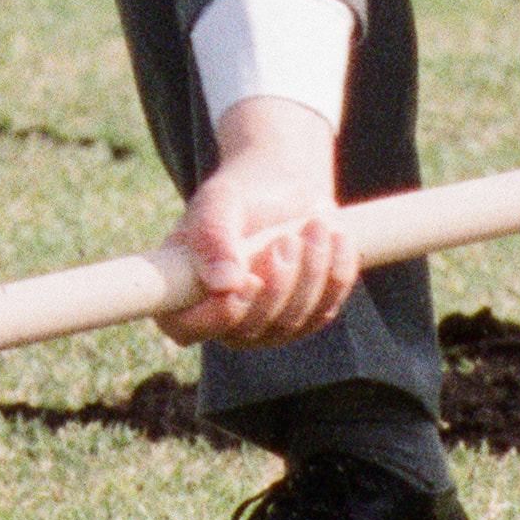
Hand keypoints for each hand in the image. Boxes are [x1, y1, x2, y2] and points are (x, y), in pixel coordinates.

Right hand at [154, 96, 359, 347]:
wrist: (281, 191)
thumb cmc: (238, 199)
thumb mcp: (219, 205)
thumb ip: (213, 238)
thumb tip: (224, 285)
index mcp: (183, 298)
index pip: (189, 329)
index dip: (220, 316)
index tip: (250, 280)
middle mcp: (222, 323)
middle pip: (251, 328)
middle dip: (278, 283)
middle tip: (288, 239)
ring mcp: (266, 328)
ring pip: (293, 320)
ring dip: (311, 271)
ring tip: (315, 226)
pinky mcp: (305, 320)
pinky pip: (325, 309)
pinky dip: (335, 273)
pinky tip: (336, 238)